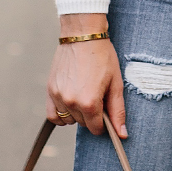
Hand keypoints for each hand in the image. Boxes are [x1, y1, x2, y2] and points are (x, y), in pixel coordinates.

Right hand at [47, 14, 126, 136]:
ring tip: (84, 96)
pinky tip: (70, 104)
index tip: (106, 112)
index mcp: (89, 102)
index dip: (103, 123)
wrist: (83, 36)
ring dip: (77, 114)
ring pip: (68, 119)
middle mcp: (71, 102)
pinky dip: (61, 114)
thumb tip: (121, 134)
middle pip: (82, 124)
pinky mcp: (50, 90)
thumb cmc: (102, 57)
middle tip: (97, 96)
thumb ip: (117, 111)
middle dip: (91, 116)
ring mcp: (58, 96)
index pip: (96, 128)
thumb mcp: (115, 84)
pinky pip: (52, 115)